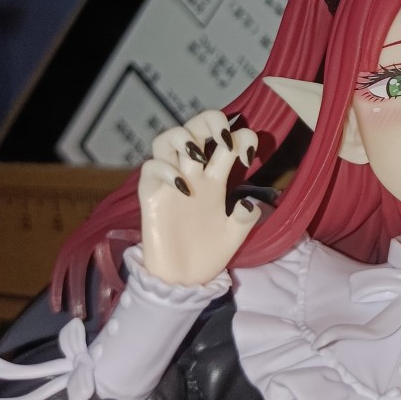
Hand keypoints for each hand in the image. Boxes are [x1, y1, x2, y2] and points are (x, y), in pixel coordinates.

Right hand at [138, 108, 258, 285]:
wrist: (183, 279)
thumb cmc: (207, 253)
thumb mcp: (234, 237)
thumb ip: (245, 218)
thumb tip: (250, 201)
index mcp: (215, 179)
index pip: (226, 141)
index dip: (241, 137)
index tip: (248, 156)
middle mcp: (192, 174)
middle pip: (195, 126)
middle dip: (210, 120)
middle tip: (223, 137)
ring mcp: (170, 182)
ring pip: (167, 138)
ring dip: (183, 137)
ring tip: (198, 156)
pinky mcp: (150, 195)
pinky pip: (150, 168)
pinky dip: (166, 170)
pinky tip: (184, 187)